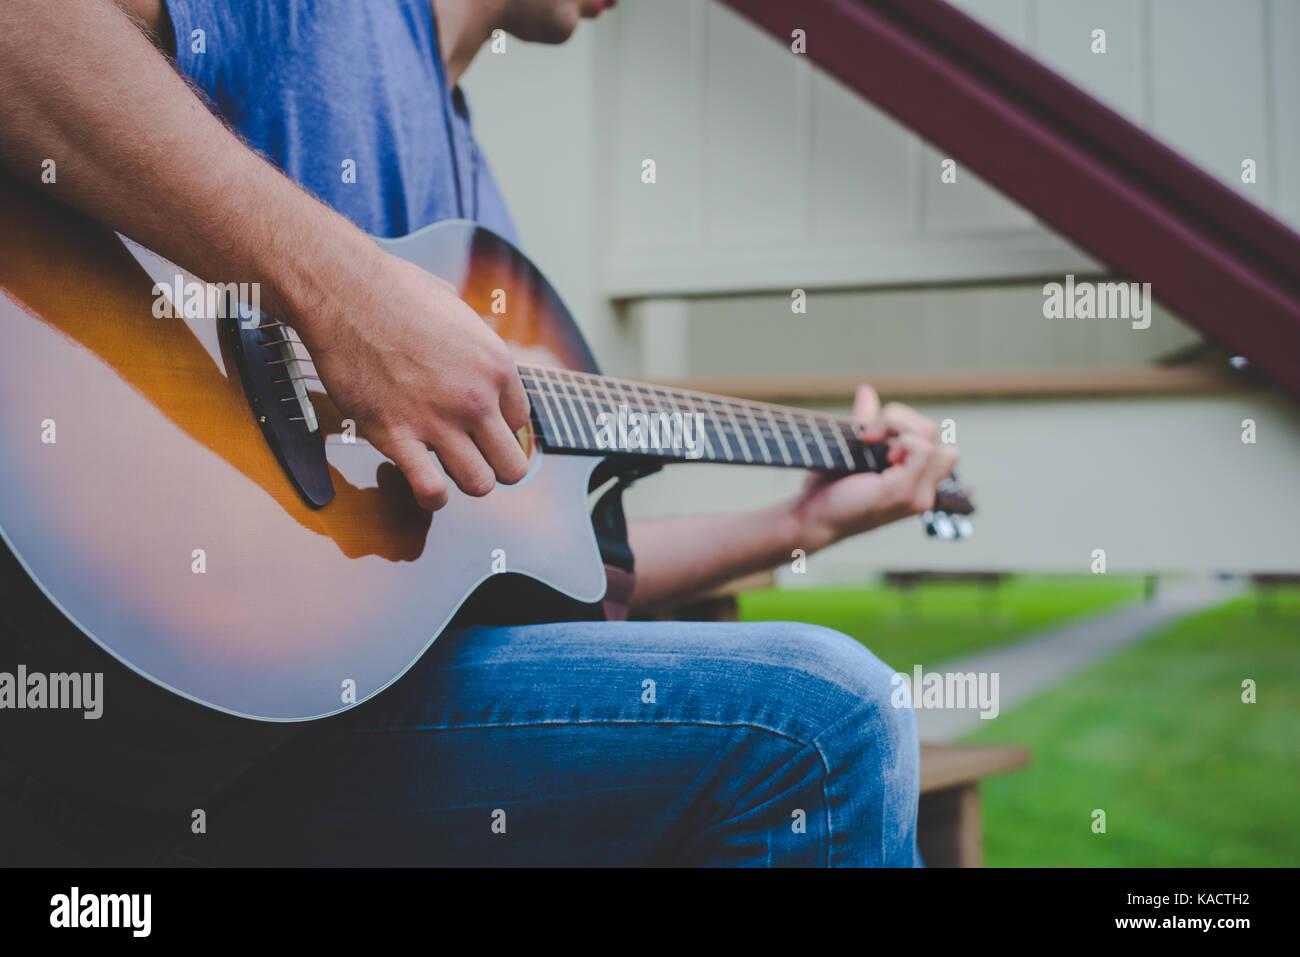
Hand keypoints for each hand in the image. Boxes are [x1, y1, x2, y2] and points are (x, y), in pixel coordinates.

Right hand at [294, 250, 530, 509]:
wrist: (344, 292)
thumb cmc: (395, 291)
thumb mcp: (458, 309)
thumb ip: (476, 340)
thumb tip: (475, 351)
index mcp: (497, 367)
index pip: (521, 423)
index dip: (499, 429)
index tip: (477, 426)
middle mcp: (476, 399)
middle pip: (512, 466)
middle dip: (494, 466)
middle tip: (471, 456)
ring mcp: (438, 421)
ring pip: (479, 485)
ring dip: (464, 482)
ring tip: (445, 467)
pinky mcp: (397, 436)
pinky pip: (430, 491)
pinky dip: (430, 496)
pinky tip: (422, 482)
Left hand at [787, 384, 957, 550]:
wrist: (811, 518)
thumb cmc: (829, 489)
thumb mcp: (854, 451)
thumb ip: (867, 422)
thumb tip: (866, 390)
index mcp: (916, 484)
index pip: (935, 441)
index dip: (908, 428)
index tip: (872, 436)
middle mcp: (923, 491)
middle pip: (935, 433)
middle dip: (902, 420)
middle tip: (869, 435)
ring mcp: (917, 494)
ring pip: (930, 434)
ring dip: (897, 426)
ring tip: (871, 443)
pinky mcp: (903, 492)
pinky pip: (920, 447)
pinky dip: (898, 438)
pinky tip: (877, 451)